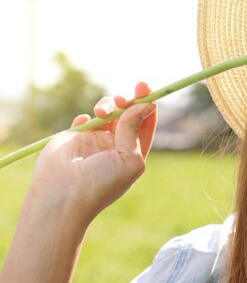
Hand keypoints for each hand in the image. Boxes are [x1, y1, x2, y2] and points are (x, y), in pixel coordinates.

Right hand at [28, 82, 156, 228]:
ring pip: (107, 111)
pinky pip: (84, 119)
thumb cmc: (101, 182)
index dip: (147, 104)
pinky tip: (83, 126)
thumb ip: (134, 128)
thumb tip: (147, 103)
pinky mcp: (75, 137)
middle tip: (122, 98)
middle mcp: (116, 146)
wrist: (62, 194)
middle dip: (126, 101)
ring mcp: (95, 141)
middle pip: (127, 113)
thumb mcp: (127, 157)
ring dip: (107, 105)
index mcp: (133, 152)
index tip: (145, 87)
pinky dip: (85, 117)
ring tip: (101, 112)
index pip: (145, 123)